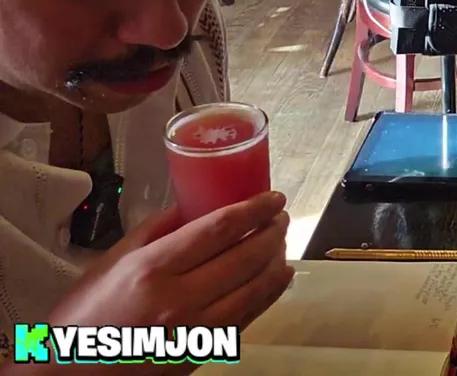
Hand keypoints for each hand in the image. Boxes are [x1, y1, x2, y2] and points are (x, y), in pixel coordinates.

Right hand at [49, 191, 292, 330]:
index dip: (253, 209)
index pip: (218, 230)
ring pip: (255, 288)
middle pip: (245, 257)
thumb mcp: (111, 262)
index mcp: (153, 269)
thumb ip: (155, 230)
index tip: (273, 197)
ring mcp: (196, 328)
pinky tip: (277, 277)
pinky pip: (248, 316)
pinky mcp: (204, 350)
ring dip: (276, 261)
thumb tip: (191, 205)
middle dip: (272, 232)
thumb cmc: (84, 317)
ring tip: (281, 242)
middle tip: (281, 216)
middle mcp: (180, 298)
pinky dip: (269, 293)